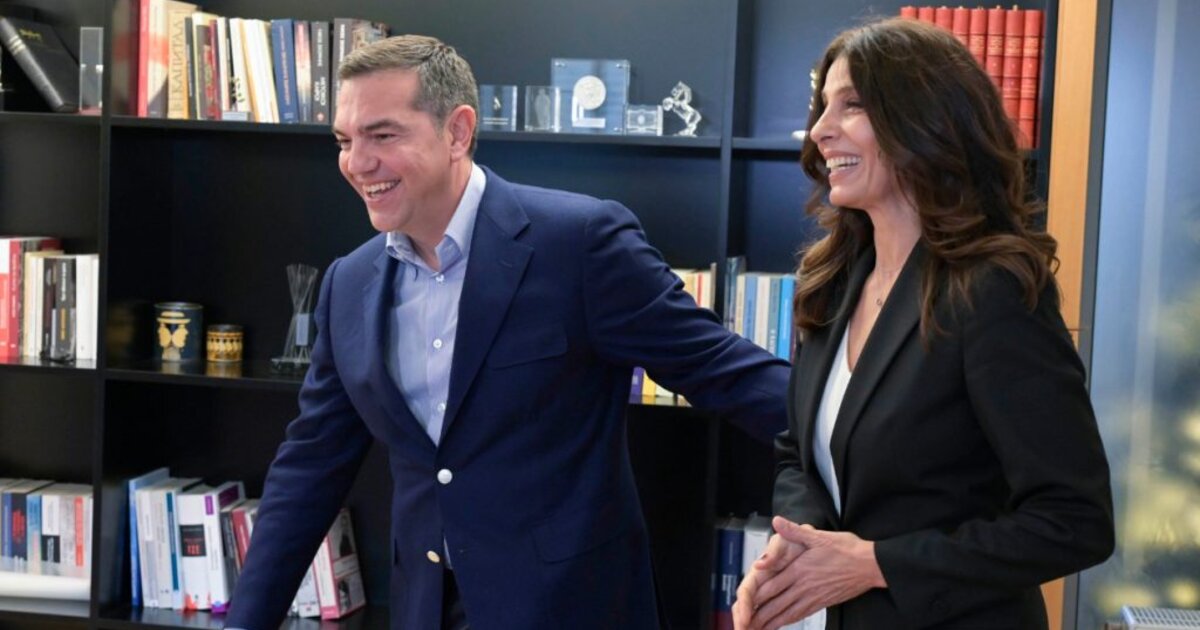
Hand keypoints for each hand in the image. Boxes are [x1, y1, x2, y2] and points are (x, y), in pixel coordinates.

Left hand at [734, 516, 885, 629]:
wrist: (871, 565)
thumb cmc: (847, 549)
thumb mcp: (819, 536)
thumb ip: (795, 531)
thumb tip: (777, 521)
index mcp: (800, 569)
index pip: (772, 585)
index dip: (756, 596)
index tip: (743, 603)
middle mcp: (804, 586)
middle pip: (776, 603)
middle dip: (758, 615)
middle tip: (744, 623)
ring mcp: (813, 597)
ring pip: (787, 612)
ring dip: (770, 622)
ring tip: (756, 629)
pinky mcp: (822, 602)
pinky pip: (801, 614)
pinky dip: (788, 620)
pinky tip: (780, 623)